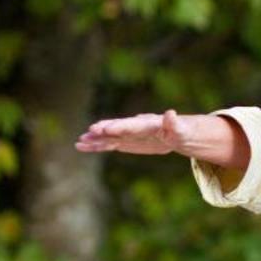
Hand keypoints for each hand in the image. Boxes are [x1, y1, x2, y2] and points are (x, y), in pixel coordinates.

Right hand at [74, 110, 242, 166]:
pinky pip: (108, 144)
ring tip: (79, 142)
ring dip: (95, 139)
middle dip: (104, 130)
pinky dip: (96, 145)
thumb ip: (174, 124)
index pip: (131, 125)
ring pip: (109, 137)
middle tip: (90, 131)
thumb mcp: (181, 130)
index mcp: (148, 123)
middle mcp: (134, 126)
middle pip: (117, 128)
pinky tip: (82, 146)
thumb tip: (171, 113)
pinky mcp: (125, 142)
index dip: (118, 126)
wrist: (177, 133)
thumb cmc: (182, 131)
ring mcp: (128, 134)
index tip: (105, 128)